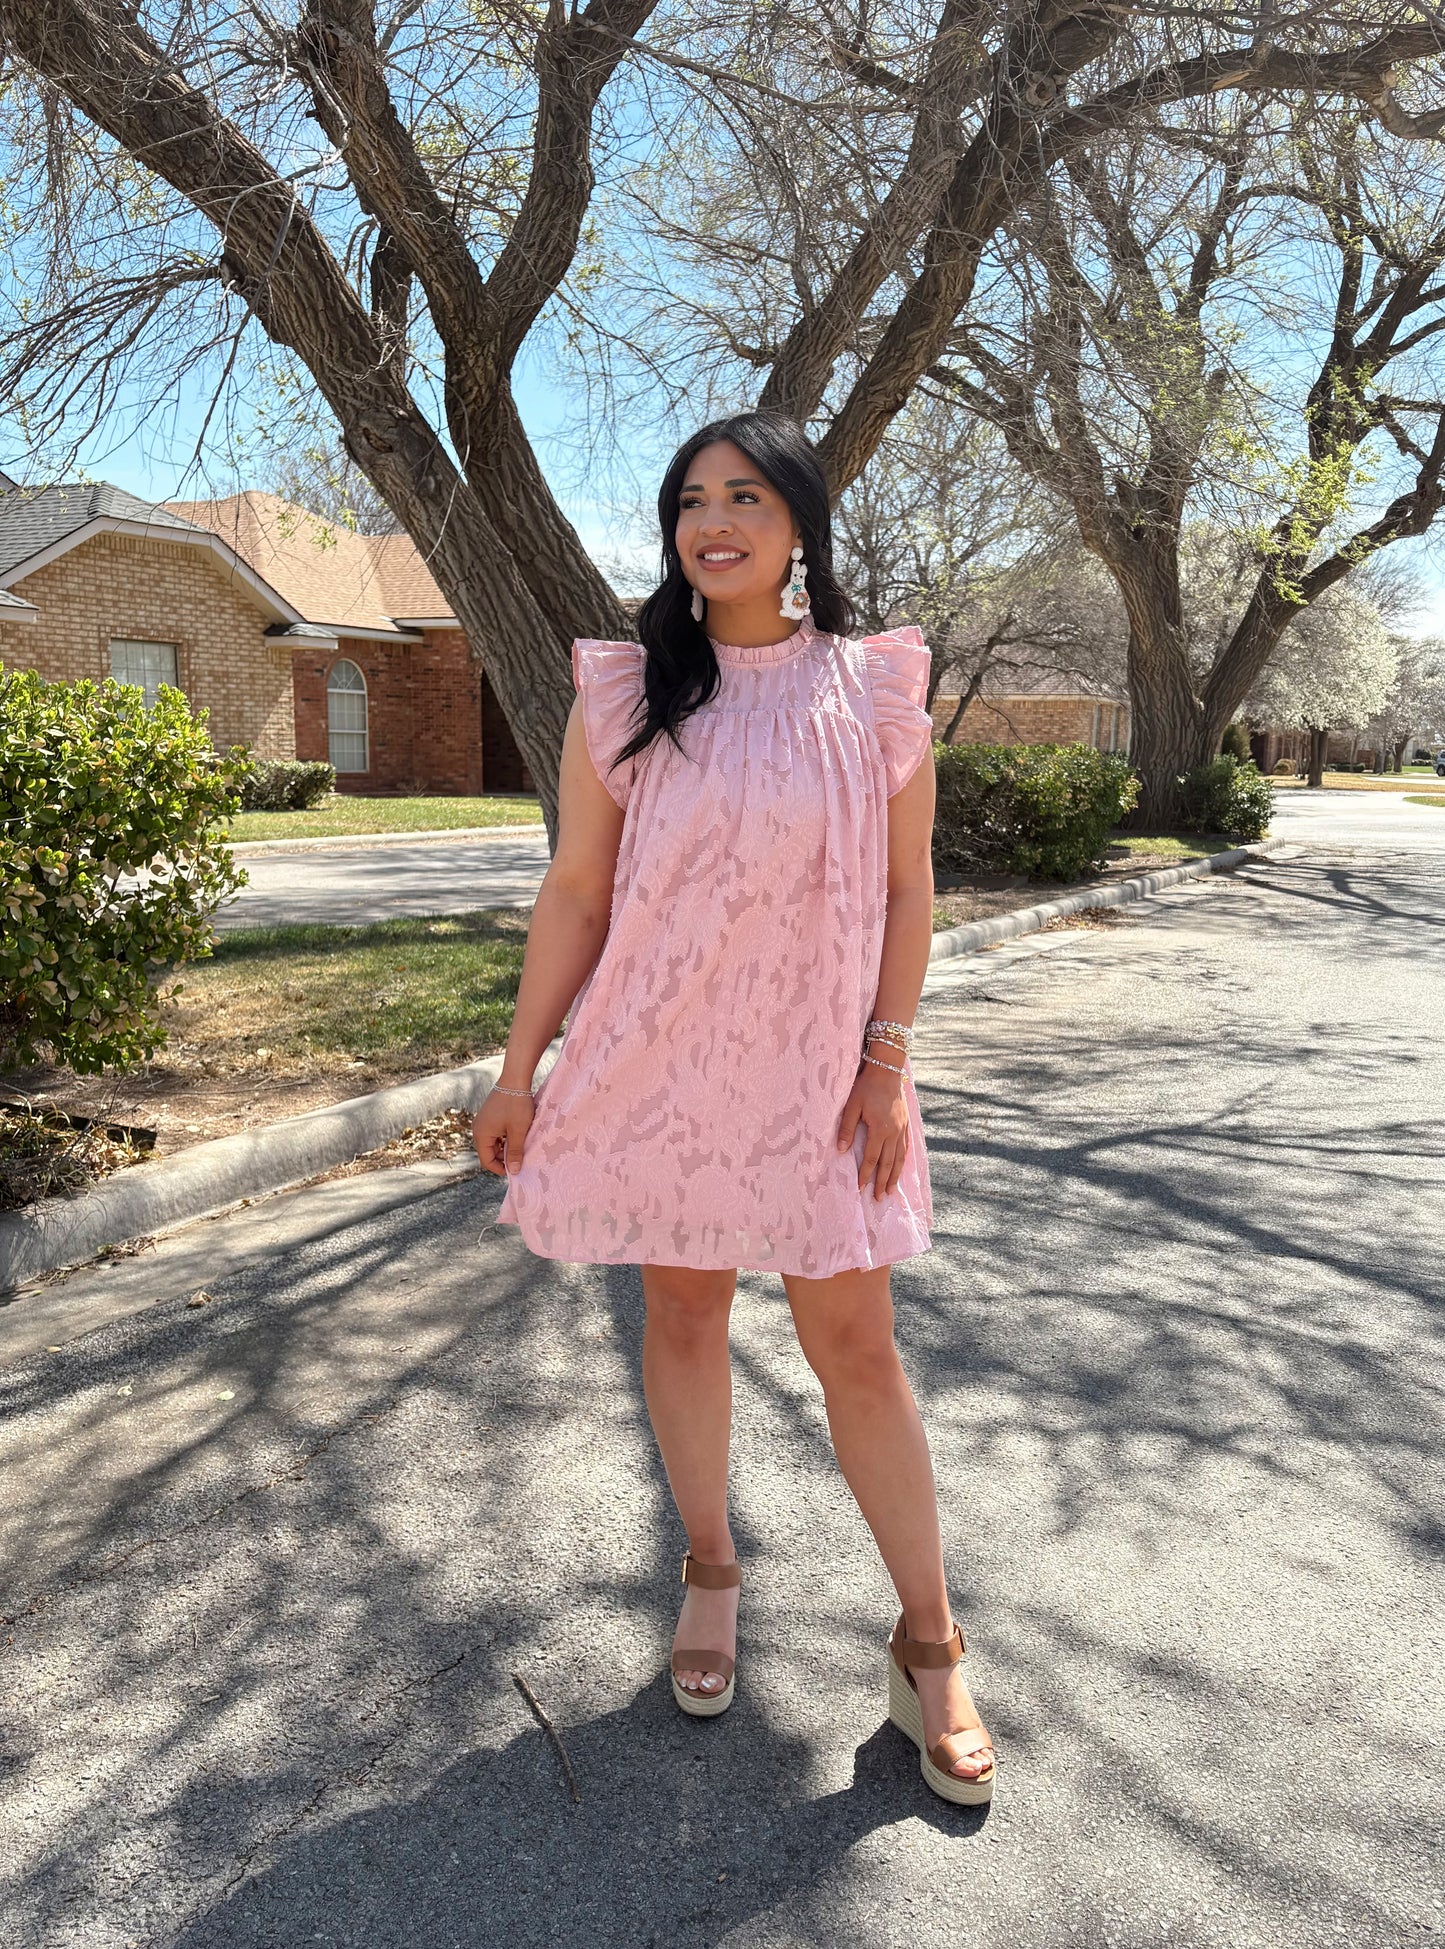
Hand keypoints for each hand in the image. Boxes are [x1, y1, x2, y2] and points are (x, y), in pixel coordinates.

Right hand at [472, 1084, 534, 1177]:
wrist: (515, 1079)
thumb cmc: (517, 1105)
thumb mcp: (518, 1131)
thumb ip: (515, 1152)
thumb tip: (514, 1171)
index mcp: (481, 1135)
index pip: (486, 1161)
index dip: (500, 1169)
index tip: (516, 1170)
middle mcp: (478, 1129)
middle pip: (488, 1152)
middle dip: (503, 1158)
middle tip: (520, 1158)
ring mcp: (482, 1121)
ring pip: (492, 1142)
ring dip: (505, 1147)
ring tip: (520, 1146)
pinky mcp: (489, 1115)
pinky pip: (494, 1133)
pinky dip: (504, 1137)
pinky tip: (517, 1134)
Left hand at [836, 1058, 909, 1199]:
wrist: (886, 1070)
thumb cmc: (866, 1087)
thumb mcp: (852, 1105)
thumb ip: (846, 1128)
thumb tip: (841, 1150)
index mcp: (880, 1129)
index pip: (871, 1158)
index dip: (865, 1174)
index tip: (860, 1188)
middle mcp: (894, 1132)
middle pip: (888, 1163)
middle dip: (882, 1182)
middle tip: (878, 1198)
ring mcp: (902, 1129)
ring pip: (900, 1158)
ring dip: (894, 1176)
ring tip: (890, 1191)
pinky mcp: (906, 1124)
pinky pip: (906, 1148)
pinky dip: (903, 1161)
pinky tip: (900, 1169)